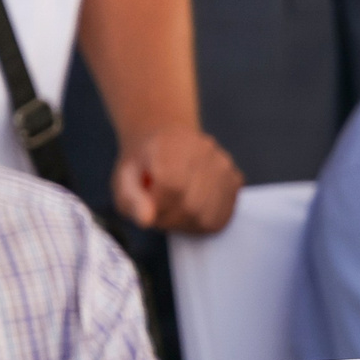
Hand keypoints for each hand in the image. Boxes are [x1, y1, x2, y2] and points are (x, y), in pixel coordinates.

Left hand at [113, 124, 240, 233]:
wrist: (165, 139)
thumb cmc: (143, 163)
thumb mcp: (123, 179)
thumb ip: (130, 200)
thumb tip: (146, 220)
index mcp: (172, 147)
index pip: (172, 192)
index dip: (158, 207)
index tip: (149, 202)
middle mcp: (205, 152)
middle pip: (192, 208)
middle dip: (172, 217)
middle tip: (161, 206)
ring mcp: (224, 165)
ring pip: (207, 215)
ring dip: (187, 220)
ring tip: (176, 205)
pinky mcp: (236, 179)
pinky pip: (222, 215)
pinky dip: (204, 218)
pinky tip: (193, 204)